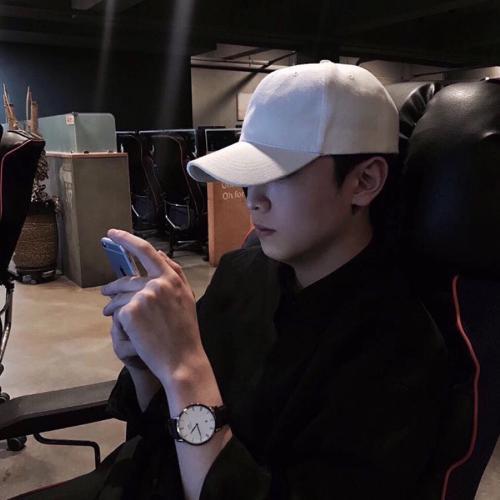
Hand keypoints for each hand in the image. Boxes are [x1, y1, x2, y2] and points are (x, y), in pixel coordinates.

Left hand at [101, 229, 203, 385]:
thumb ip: (174, 273)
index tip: (113, 233)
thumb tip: (159, 253)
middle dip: (113, 286)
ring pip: (119, 296)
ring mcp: (143, 297)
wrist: (181, 359)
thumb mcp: (186, 297)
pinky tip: (123, 327)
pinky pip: (117, 310)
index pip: (146, 251)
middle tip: (104, 292)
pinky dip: (116, 317)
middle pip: (127, 279)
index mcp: (172, 278)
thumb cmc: (185, 331)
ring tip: (108, 312)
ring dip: (112, 304)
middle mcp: (157, 283)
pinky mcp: (130, 312)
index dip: (127, 239)